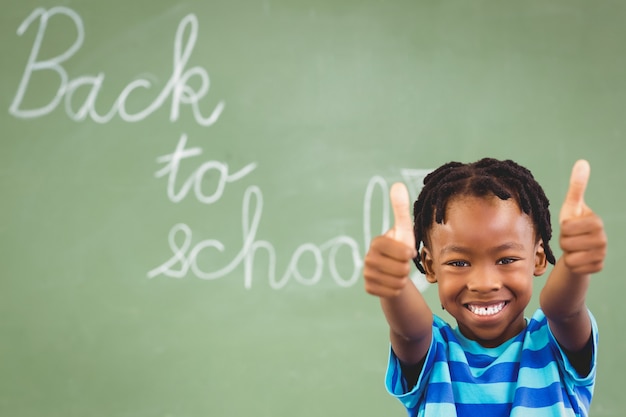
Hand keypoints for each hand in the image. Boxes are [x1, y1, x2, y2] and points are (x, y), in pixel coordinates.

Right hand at [363, 183, 416, 297]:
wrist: (392, 272)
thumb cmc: (400, 248)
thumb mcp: (404, 230)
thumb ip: (401, 208)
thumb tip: (398, 184)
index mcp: (377, 242)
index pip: (403, 253)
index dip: (409, 254)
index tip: (407, 251)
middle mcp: (368, 257)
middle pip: (402, 269)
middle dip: (407, 268)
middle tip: (401, 263)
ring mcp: (366, 273)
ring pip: (398, 282)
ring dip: (403, 279)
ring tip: (398, 272)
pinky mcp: (368, 288)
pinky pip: (392, 293)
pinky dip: (397, 290)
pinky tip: (392, 283)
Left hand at [558, 160, 606, 274]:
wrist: (578, 249)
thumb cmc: (573, 224)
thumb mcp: (571, 206)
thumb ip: (576, 186)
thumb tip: (582, 162)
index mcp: (596, 222)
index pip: (566, 227)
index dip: (563, 228)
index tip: (570, 227)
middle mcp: (603, 239)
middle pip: (566, 242)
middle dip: (564, 241)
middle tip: (570, 239)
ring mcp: (602, 254)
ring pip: (570, 257)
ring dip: (567, 253)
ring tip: (573, 248)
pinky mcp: (597, 268)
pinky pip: (574, 268)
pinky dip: (571, 265)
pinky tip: (578, 259)